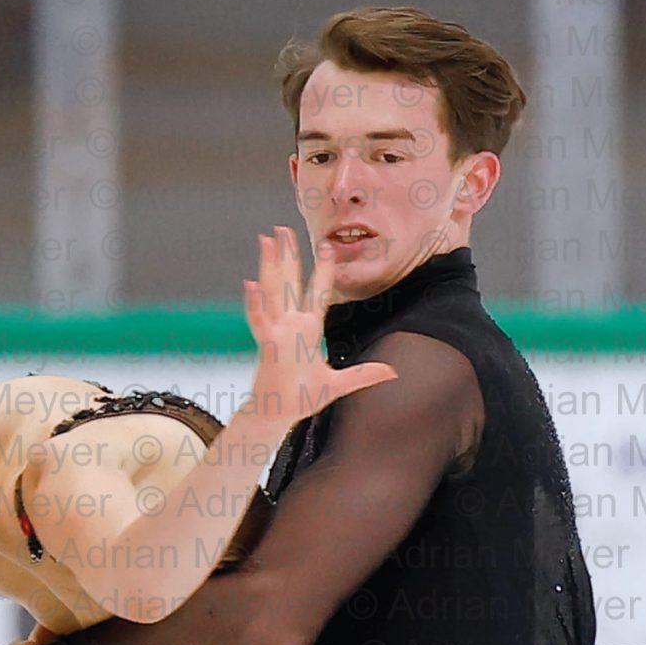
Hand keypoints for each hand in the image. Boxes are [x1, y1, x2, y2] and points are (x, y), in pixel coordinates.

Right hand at [243, 225, 395, 426]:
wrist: (280, 415)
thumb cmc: (302, 399)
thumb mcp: (339, 384)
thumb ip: (364, 375)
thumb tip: (394, 372)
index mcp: (308, 329)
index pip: (317, 292)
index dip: (323, 270)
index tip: (327, 246)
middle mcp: (291, 324)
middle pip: (290, 282)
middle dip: (288, 255)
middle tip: (282, 229)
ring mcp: (278, 331)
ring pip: (274, 291)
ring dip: (270, 266)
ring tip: (265, 240)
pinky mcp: (268, 345)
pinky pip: (260, 320)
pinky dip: (255, 304)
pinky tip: (251, 284)